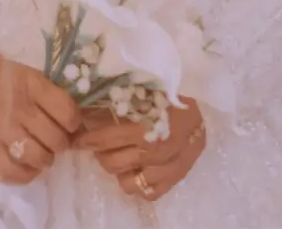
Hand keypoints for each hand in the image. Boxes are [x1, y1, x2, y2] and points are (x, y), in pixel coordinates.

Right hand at [0, 56, 80, 183]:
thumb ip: (51, 95)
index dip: (74, 122)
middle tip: (56, 140)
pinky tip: (28, 166)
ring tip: (43, 154)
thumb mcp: (30, 75)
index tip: (71, 124)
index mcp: (33, 86)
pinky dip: (26, 174)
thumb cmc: (4, 77)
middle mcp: (20, 108)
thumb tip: (74, 120)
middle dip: (62, 143)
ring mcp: (3, 130)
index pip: (66, 111)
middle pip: (55, 138)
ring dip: (46, 159)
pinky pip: (13, 171)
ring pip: (38, 157)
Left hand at [73, 98, 205, 201]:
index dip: (85, 139)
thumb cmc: (171, 89)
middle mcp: (152, 153)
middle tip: (96, 143)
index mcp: (143, 128)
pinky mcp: (176, 178)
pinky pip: (148, 193)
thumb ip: (118, 98)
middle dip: (98, 153)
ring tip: (116, 154)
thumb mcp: (143, 88)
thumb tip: (86, 101)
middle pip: (110, 163)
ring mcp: (165, 169)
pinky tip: (136, 169)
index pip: (103, 140)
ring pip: (126, 182)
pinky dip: (137, 183)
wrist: (206, 99)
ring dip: (117, 168)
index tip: (75, 137)